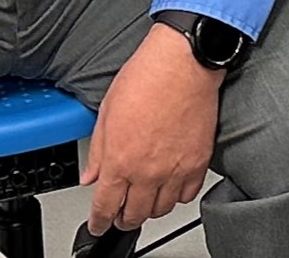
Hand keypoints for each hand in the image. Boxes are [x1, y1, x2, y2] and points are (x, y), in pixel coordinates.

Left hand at [82, 25, 219, 233]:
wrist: (183, 63)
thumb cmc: (146, 77)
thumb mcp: (107, 111)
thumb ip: (98, 150)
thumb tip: (91, 175)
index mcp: (120, 161)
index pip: (105, 207)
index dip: (99, 222)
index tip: (98, 225)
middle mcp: (147, 172)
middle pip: (133, 215)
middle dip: (122, 219)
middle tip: (119, 215)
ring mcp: (174, 170)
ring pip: (160, 210)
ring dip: (149, 209)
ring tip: (144, 201)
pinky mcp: (198, 163)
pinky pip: (186, 195)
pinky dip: (176, 196)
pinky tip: (170, 186)